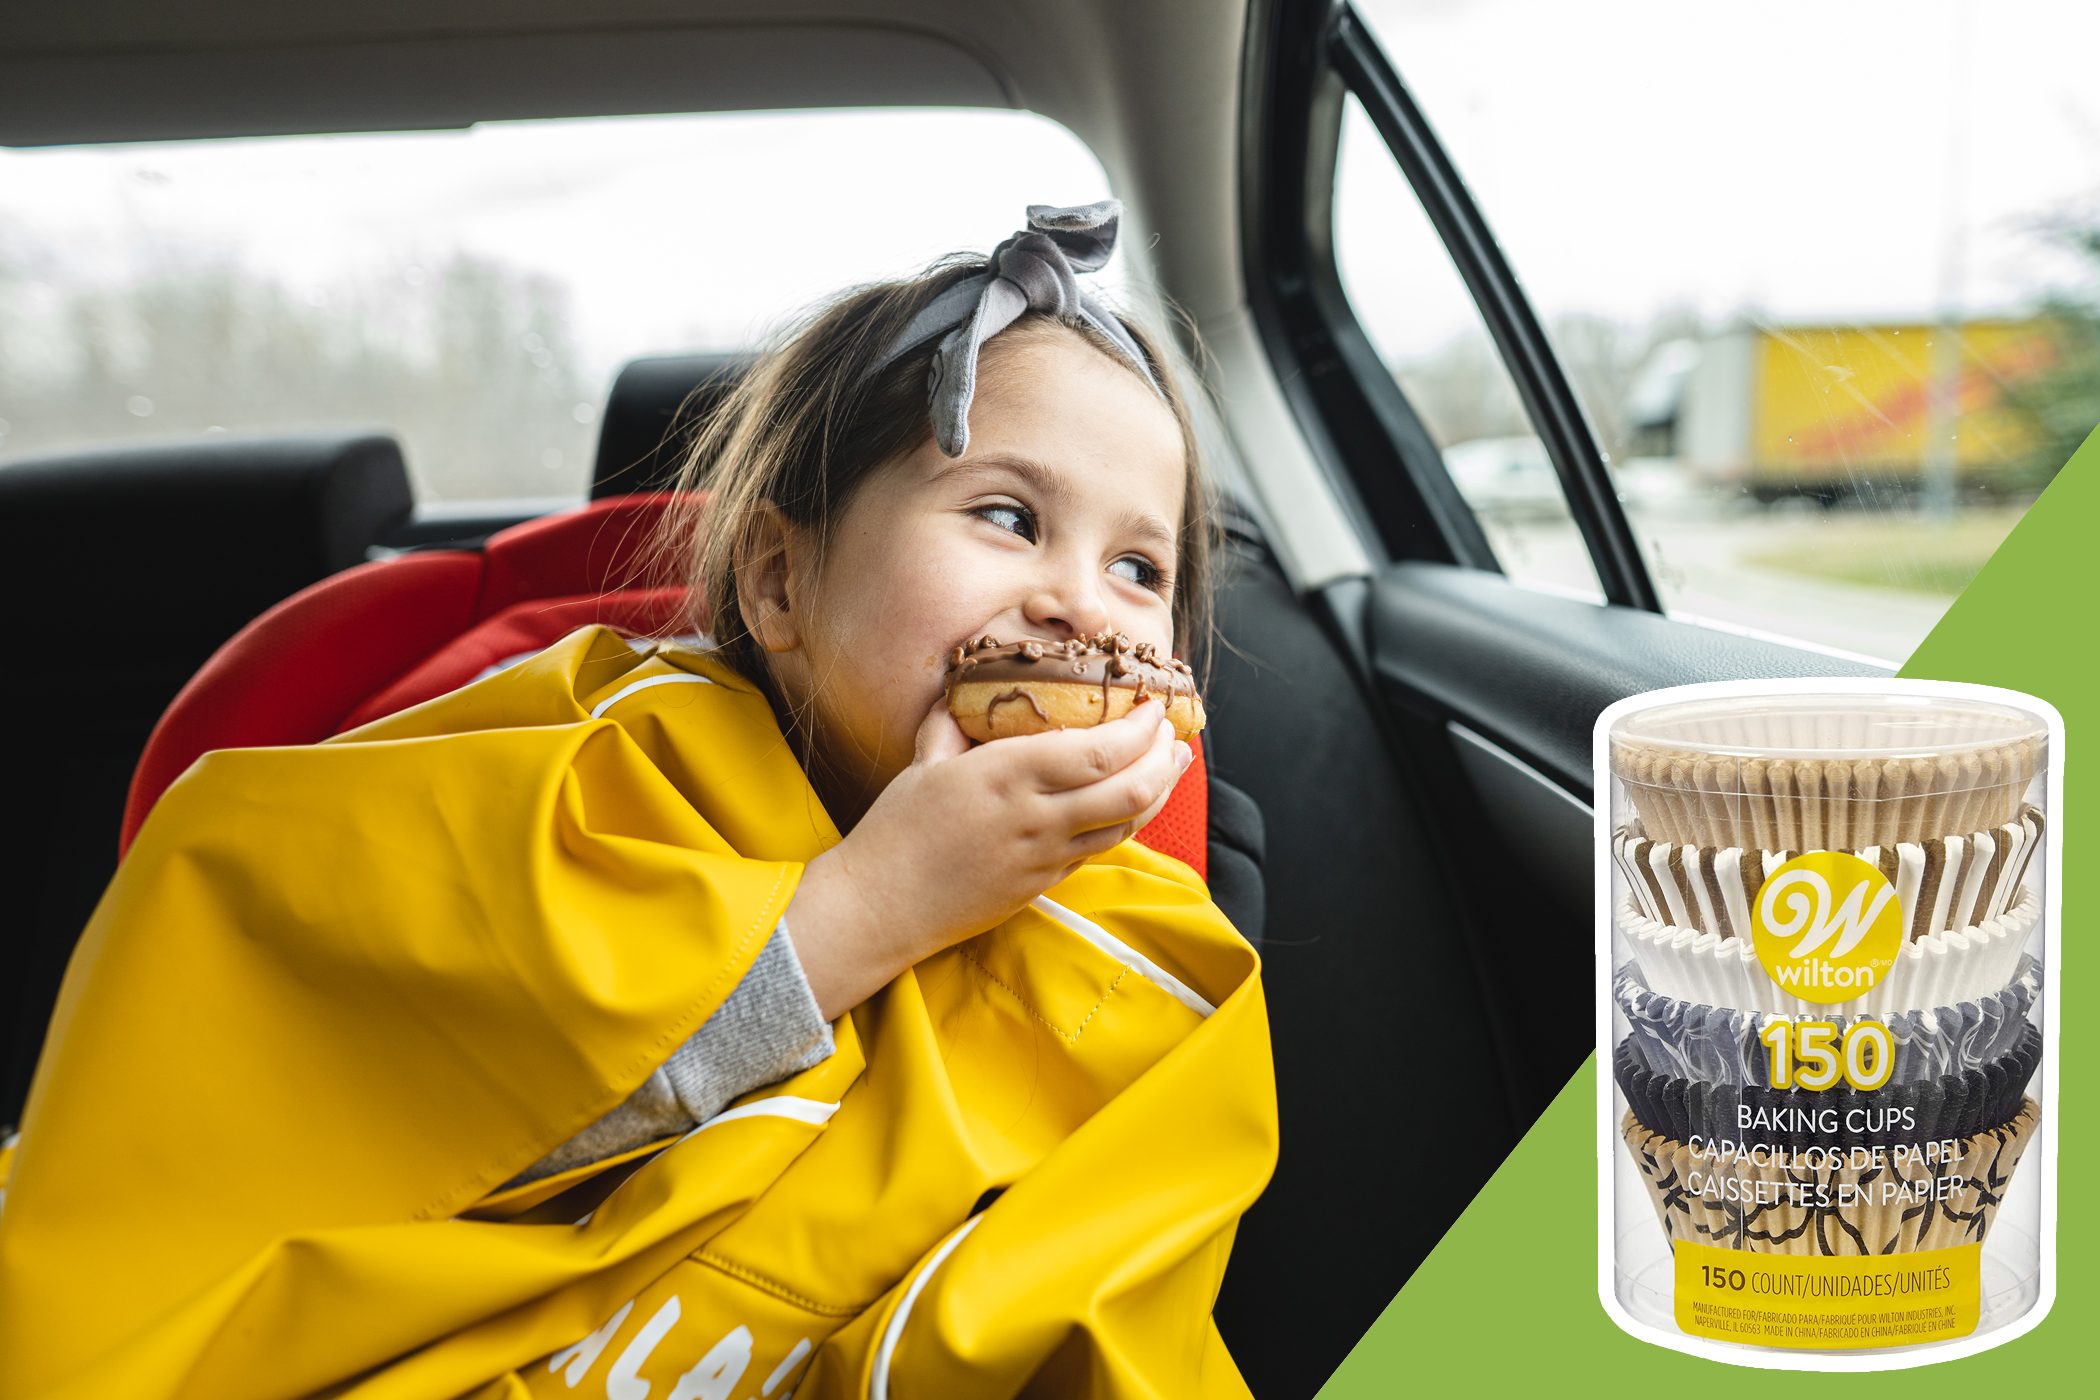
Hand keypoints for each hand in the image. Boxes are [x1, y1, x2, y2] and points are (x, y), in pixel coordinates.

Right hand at [784, 695, 1192, 1019]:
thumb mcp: (923, 762)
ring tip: (1173, 766)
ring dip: (1159, 793)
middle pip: (1129, 789)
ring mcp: (1045, 856)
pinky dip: (1127, 822)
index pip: (1100, 750)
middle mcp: (1036, 816)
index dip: (1141, 729)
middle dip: (1164, 760)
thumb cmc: (896, 832)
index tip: (1153, 706)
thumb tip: (968, 691)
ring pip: (1126, 825)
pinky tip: (1132, 804)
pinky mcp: (1044, 884)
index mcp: (1008, 774)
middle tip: (1176, 737)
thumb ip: (953, 722)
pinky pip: (1099, 849)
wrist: (882, 907)